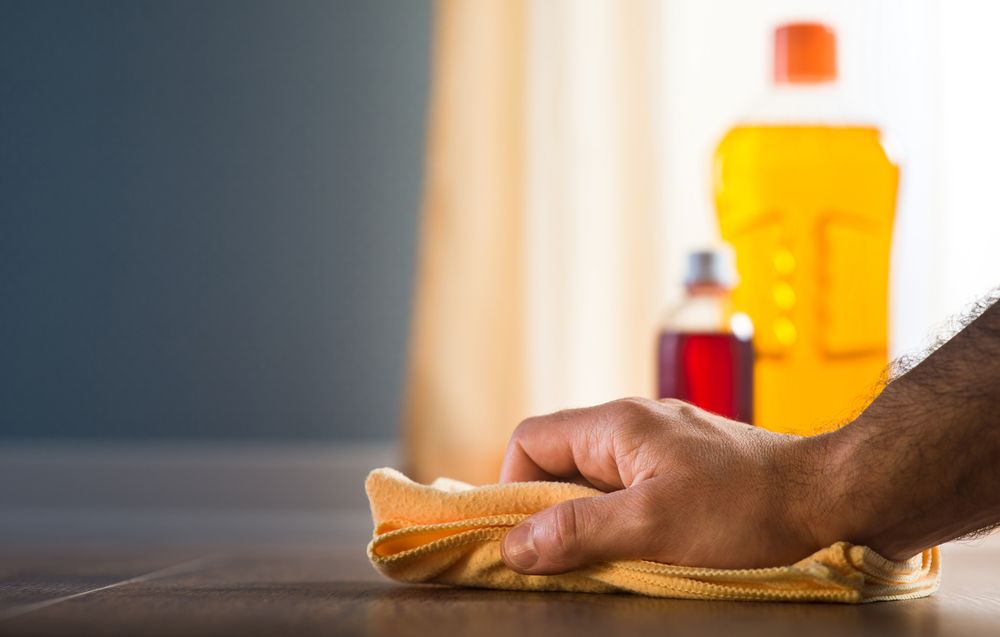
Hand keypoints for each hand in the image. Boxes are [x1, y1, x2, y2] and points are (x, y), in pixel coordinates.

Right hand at [499, 397, 830, 573]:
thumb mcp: (653, 525)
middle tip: (568, 557)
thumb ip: (578, 530)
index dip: (515, 488)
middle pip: (559, 461)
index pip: (530, 440)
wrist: (830, 497)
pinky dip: (622, 520)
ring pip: (595, 479)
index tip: (530, 538)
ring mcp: (661, 444)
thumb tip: (514, 544)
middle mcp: (632, 425)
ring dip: (590, 520)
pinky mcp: (685, 466)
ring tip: (612, 557)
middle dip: (553, 511)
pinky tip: (645, 547)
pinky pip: (630, 489)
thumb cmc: (747, 507)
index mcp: (616, 425)